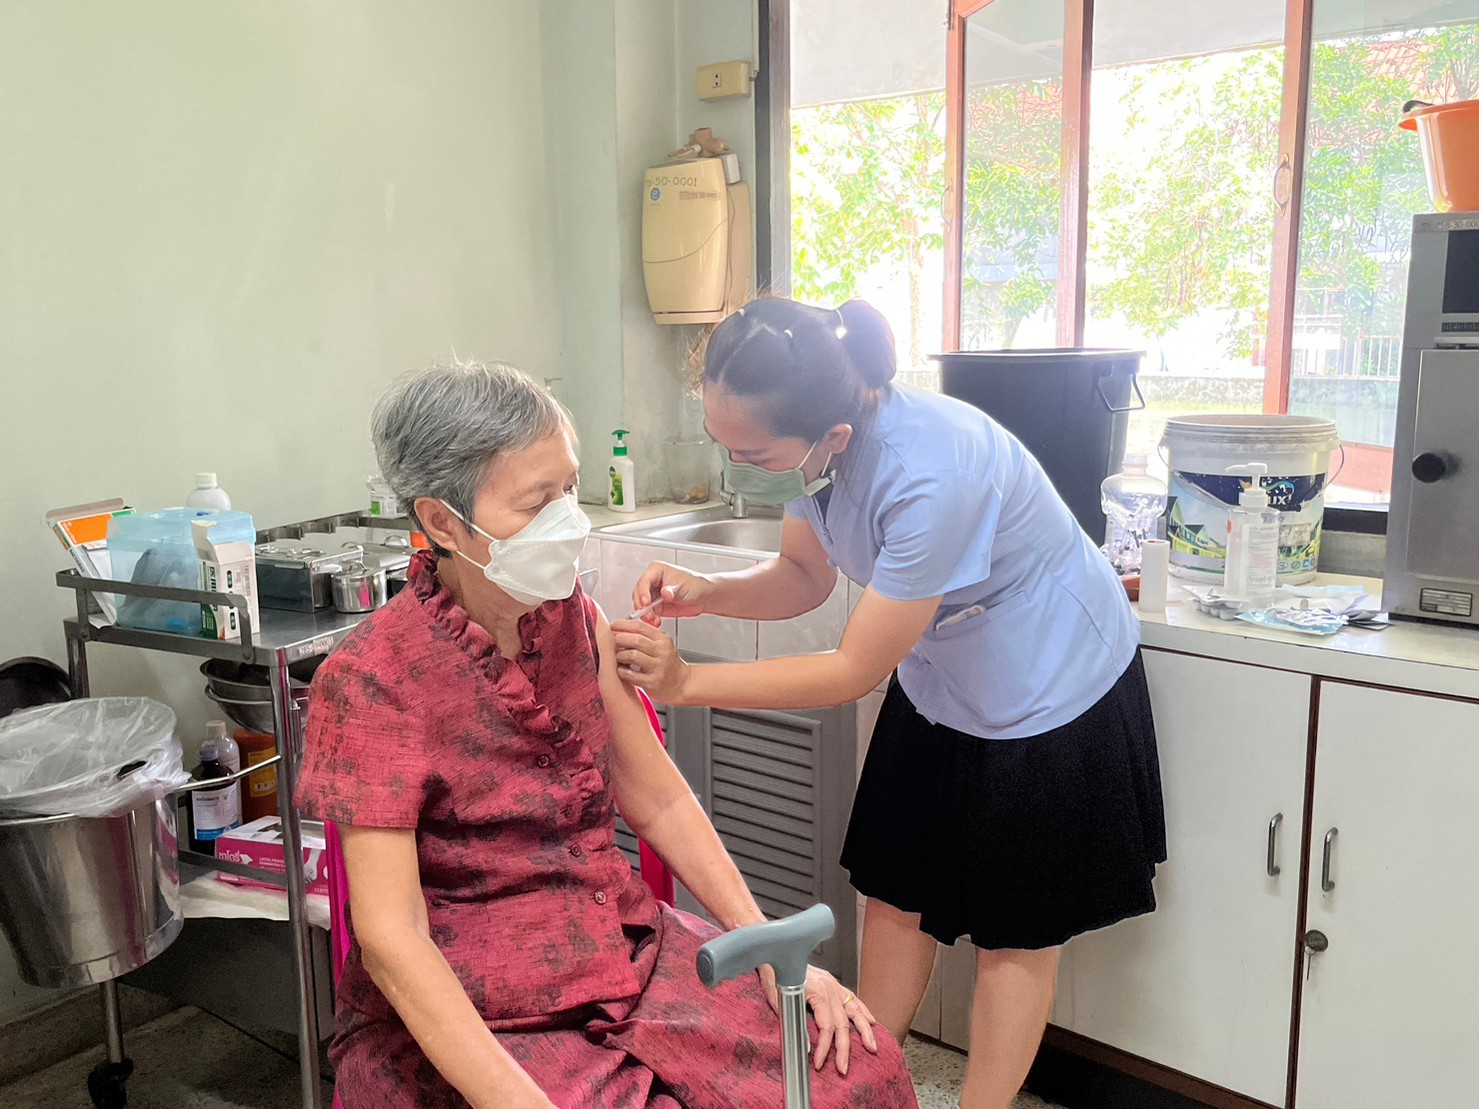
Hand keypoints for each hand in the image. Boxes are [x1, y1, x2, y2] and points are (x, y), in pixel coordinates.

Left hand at [611, 619, 690, 702]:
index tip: (613, 626)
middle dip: (620, 639)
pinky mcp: (651, 682)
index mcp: (662, 640)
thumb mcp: (661, 644)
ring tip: (620, 657)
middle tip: (614, 642)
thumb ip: (645, 635)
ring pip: (632, 655)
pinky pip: (630, 674)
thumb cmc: (668, 663)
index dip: (623, 624)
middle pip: (636, 640)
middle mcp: (662, 652)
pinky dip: (622, 671)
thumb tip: (622, 627)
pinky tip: (623, 670)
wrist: (681, 683)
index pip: (640, 626)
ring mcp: (657, 668)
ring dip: (620, 655)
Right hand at [632, 562, 711, 623]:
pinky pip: (647, 613)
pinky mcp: (655, 606)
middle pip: (638, 593)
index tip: (646, 602)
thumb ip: (672, 590)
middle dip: (642, 605)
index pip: (644, 581)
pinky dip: (649, 619)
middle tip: (649, 614)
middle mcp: (652, 581)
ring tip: (654, 620)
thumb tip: (664, 592)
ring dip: (645, 614)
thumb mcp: (683, 587)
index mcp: (657, 570)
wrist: (703, 597)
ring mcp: (652, 594)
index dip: (643, 592)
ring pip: (641, 605)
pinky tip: (656, 622)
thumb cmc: (695, 586)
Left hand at [757, 964, 878, 1076]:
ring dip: (864, 1032)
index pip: (826, 1027)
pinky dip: (864, 1012)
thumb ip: (790, 1020)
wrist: (778, 950)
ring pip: (855, 1012)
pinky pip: (853, 999)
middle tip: (843, 1068)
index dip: (824, 1048)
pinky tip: (871, 1022)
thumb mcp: (776, 996)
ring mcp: (834, 985)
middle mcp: (830, 988)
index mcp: (817, 991)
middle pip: (842, 1024)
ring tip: (872, 1047)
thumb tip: (804, 1044)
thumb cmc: (776, 971)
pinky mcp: (834, 984)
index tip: (819, 1063)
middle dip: (844, 1049)